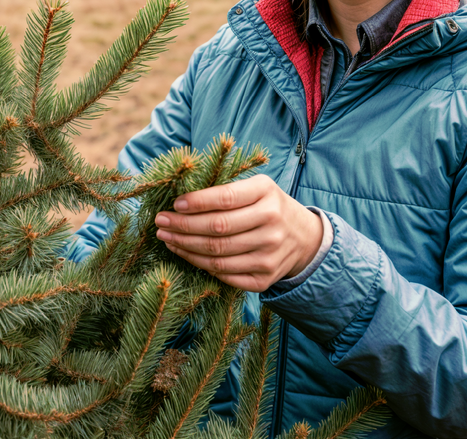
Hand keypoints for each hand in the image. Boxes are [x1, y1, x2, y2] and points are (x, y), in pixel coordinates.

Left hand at [154, 175, 324, 291]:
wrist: (304, 238)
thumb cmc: (269, 207)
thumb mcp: (257, 188)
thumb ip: (226, 190)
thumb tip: (181, 201)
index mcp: (267, 194)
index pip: (225, 198)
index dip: (196, 202)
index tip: (174, 205)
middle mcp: (271, 223)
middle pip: (217, 229)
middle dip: (183, 226)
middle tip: (161, 223)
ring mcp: (269, 254)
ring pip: (217, 255)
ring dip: (185, 247)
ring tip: (168, 239)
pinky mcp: (265, 278)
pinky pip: (225, 274)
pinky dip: (201, 265)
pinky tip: (186, 255)